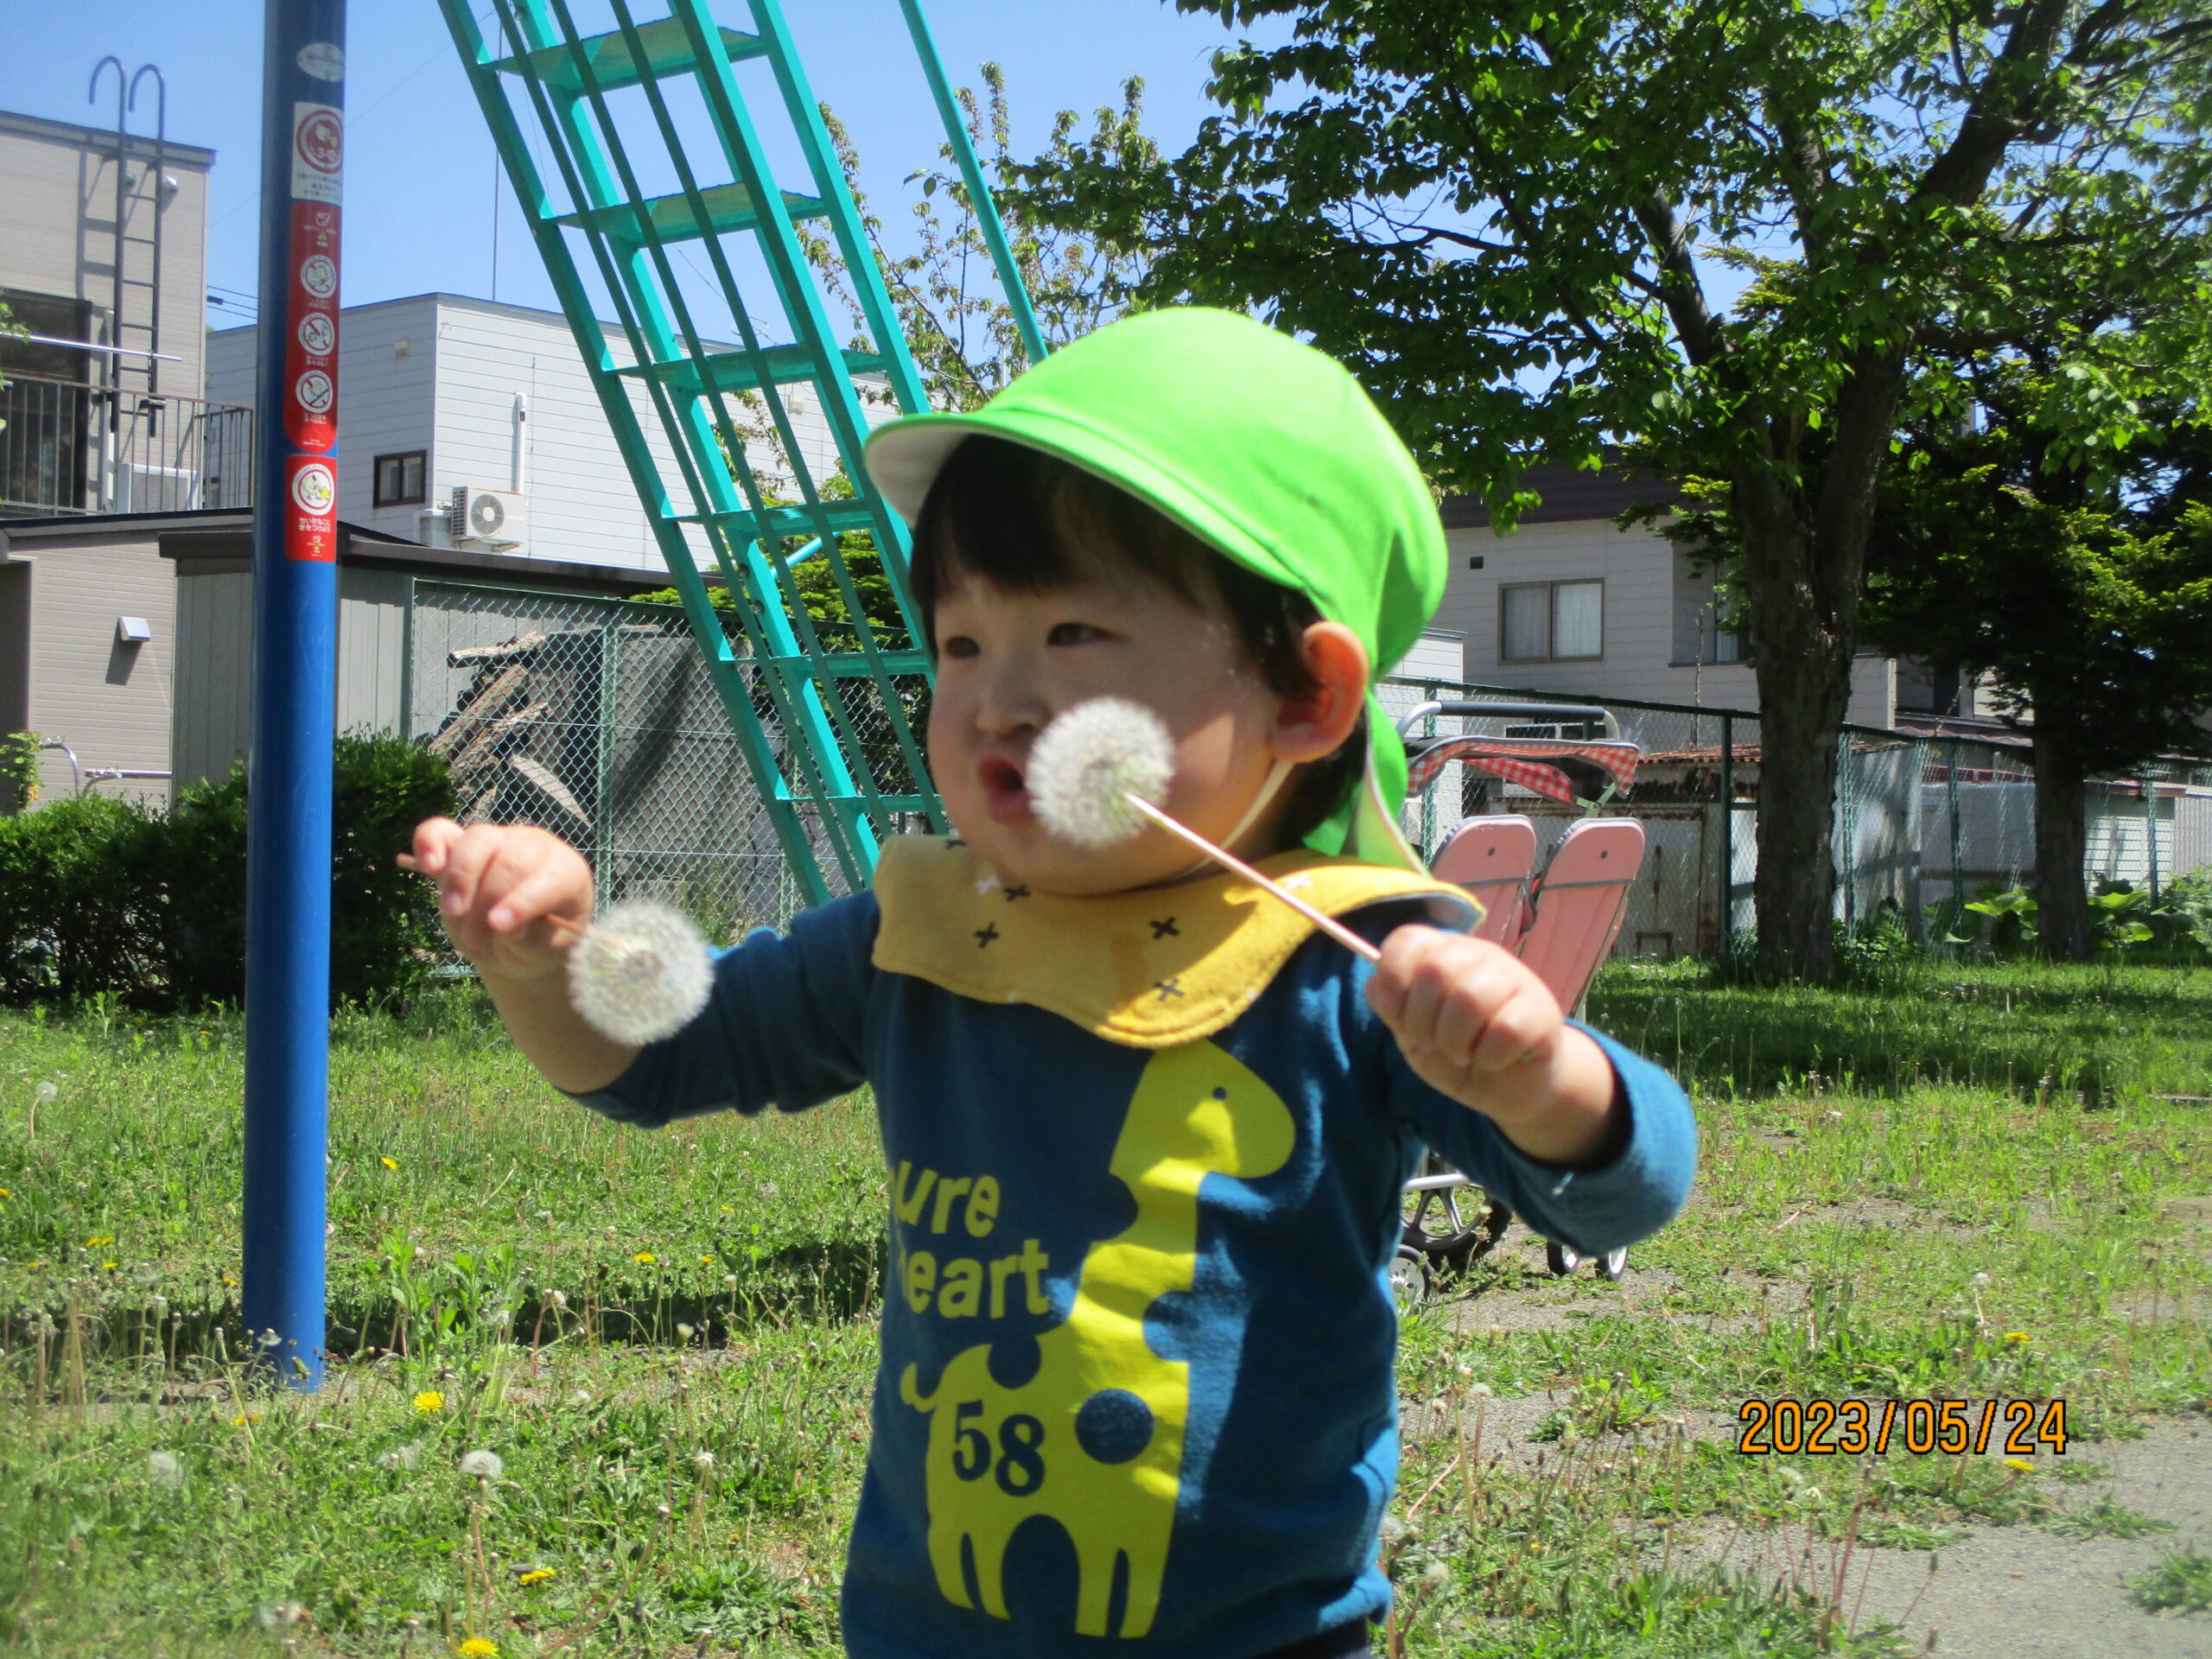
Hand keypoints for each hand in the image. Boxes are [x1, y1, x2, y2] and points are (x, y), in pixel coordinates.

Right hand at [403, 818, 592, 982]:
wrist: (518, 940)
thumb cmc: (541, 942)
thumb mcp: (547, 950)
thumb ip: (533, 940)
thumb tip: (507, 928)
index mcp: (567, 872)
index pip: (551, 878)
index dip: (523, 901)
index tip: (499, 926)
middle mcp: (535, 847)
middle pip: (510, 859)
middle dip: (487, 900)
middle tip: (475, 939)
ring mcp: (498, 840)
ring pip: (477, 841)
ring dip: (461, 879)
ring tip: (453, 912)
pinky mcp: (461, 844)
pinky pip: (441, 832)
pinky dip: (430, 843)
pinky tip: (430, 865)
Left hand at [1366, 926, 1561, 1101]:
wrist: (1511, 1089)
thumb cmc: (1460, 1056)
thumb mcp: (1415, 1038)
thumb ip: (1394, 1011)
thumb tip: (1376, 984)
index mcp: (1442, 954)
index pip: (1409, 940)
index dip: (1394, 980)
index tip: (1398, 1015)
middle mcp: (1478, 956)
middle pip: (1436, 969)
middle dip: (1423, 1021)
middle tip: (1435, 1044)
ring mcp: (1514, 978)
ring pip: (1471, 997)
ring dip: (1456, 1042)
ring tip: (1465, 1055)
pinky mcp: (1542, 1011)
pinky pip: (1507, 1029)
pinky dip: (1491, 1056)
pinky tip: (1495, 1060)